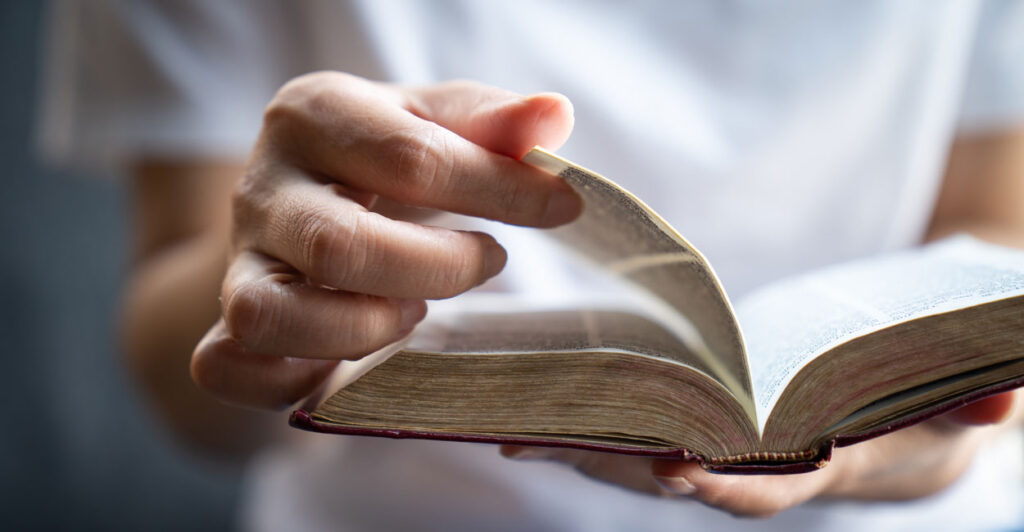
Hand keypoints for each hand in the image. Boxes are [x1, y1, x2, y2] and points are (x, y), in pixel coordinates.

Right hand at [190, 73, 580, 409]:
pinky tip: (356, 361)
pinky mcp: (224, 322)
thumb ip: (491, 122)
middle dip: (436, 270)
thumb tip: (554, 116)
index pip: (410, 158)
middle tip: (489, 262)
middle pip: (340, 247)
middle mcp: (260, 186)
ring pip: (270, 316)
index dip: (499, 191)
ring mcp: (237, 260)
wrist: (302, 191)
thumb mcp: (434, 120)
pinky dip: (294, 378)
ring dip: (362, 329)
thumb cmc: (381, 156)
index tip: (561, 208)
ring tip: (413, 313)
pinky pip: (231, 368)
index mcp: (313, 114)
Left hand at [501, 391, 1019, 516]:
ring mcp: (725, 455)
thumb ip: (982, 399)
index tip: (676, 466)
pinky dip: (586, 433)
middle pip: (685, 477)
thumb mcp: (967, 404)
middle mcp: (760, 471)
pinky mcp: (701, 432)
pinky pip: (635, 438)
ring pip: (647, 463)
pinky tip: (528, 419)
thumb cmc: (931, 408)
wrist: (901, 417)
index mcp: (821, 467)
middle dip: (624, 463)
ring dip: (587, 449)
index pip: (769, 486)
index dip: (725, 480)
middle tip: (560, 437)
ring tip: (519, 426)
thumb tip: (1000, 396)